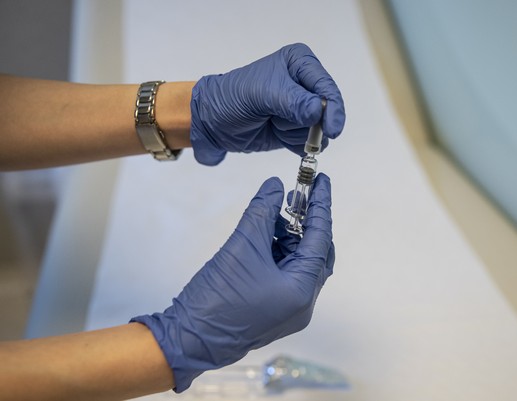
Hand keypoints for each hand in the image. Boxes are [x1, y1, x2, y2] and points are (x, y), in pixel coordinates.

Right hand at [132, 174, 334, 391]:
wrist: (188, 339)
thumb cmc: (217, 298)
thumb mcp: (242, 246)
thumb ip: (262, 212)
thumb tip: (275, 186)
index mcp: (302, 291)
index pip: (321, 239)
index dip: (321, 206)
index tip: (322, 180)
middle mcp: (303, 303)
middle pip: (315, 253)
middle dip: (307, 222)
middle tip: (297, 195)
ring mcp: (289, 309)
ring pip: (298, 263)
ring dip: (290, 236)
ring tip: (274, 214)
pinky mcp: (274, 310)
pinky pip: (285, 274)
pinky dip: (279, 252)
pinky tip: (266, 234)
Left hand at [190, 43, 345, 164]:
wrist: (213, 121)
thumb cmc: (233, 97)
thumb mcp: (261, 94)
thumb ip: (292, 101)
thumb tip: (318, 111)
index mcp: (300, 63)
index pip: (327, 87)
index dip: (333, 109)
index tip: (331, 129)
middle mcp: (305, 84)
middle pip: (328, 111)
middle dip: (309, 124)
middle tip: (283, 125)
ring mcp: (302, 108)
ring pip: (319, 130)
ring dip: (296, 134)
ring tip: (273, 123)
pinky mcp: (296, 129)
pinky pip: (310, 144)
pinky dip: (294, 144)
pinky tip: (276, 134)